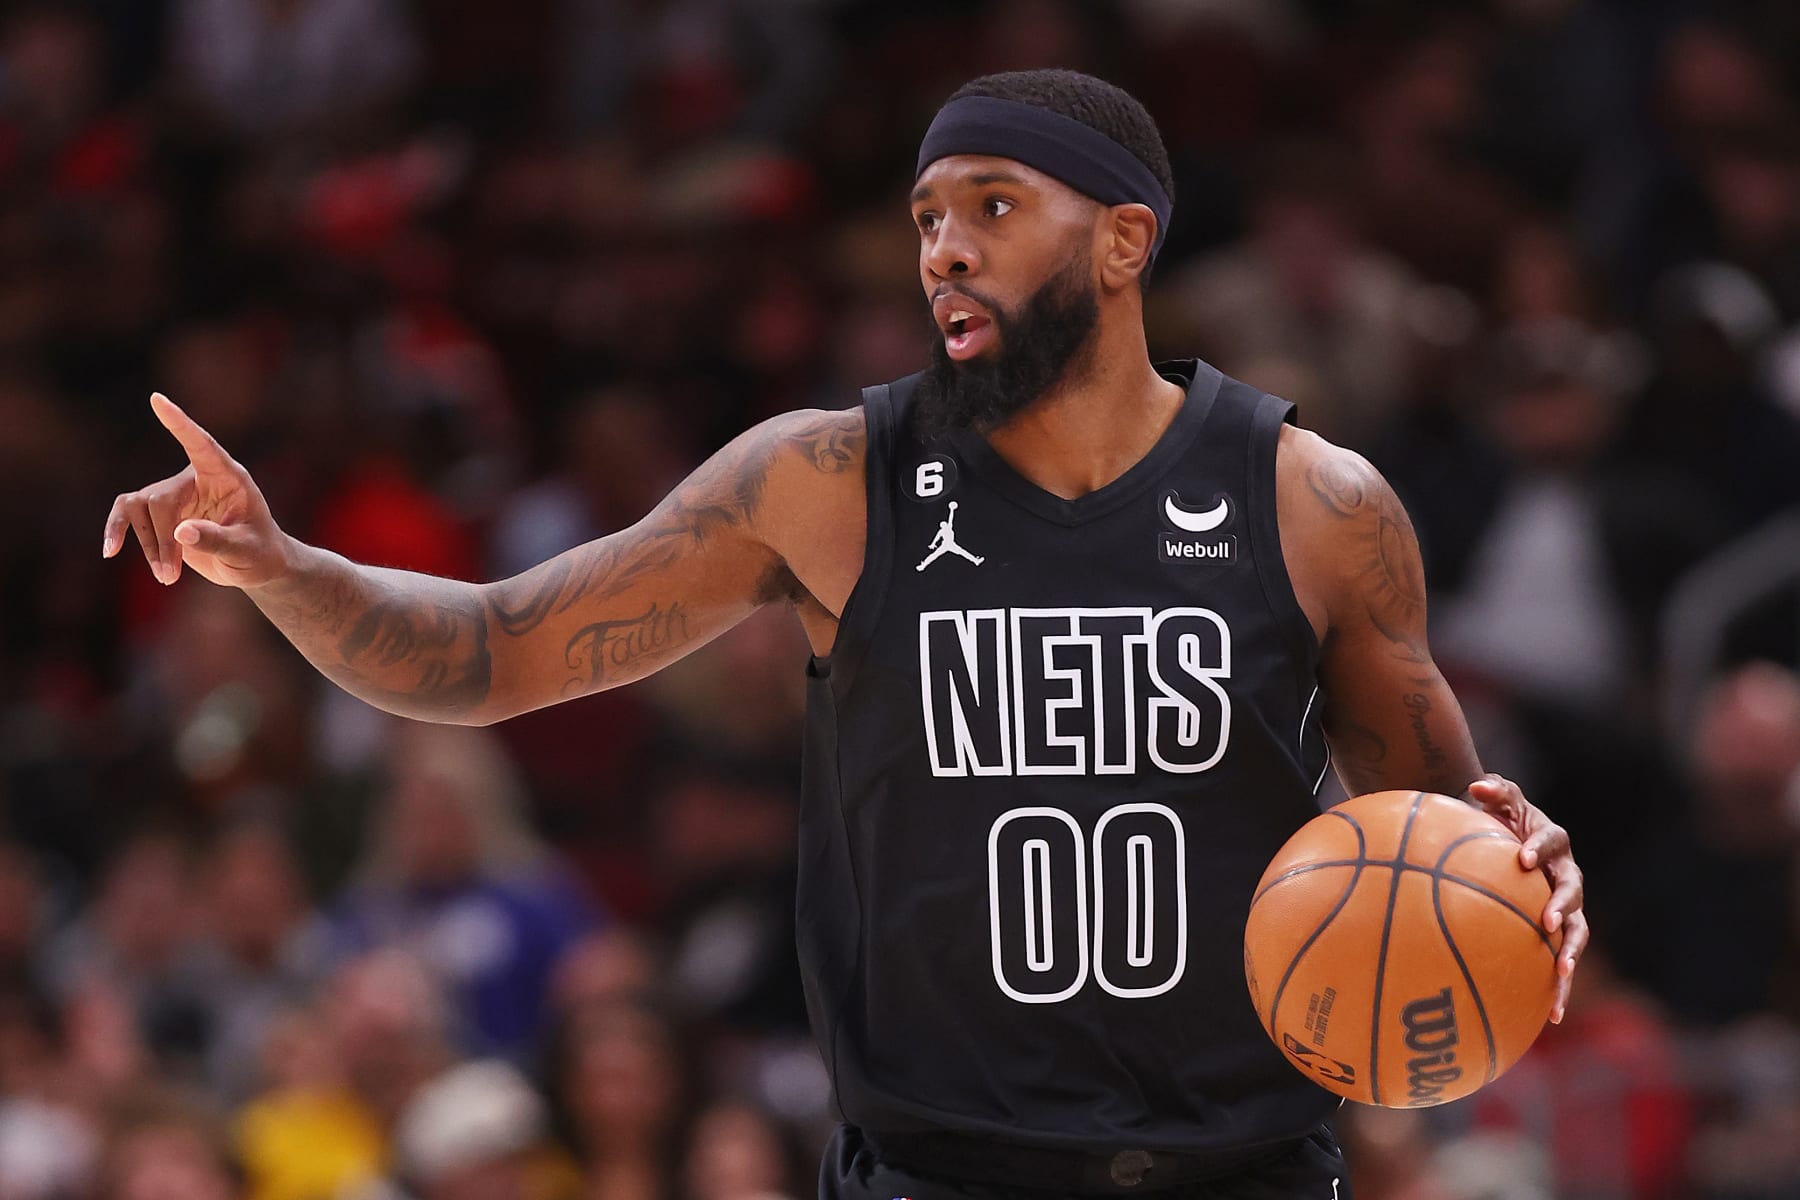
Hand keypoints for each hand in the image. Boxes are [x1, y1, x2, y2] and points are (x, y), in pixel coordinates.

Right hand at [101, 393, 289, 588]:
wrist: (255, 565)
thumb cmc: (260, 553)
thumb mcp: (247, 551)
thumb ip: (218, 541)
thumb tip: (181, 532)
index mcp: (228, 477)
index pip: (202, 444)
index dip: (180, 423)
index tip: (157, 400)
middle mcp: (199, 478)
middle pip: (160, 499)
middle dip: (161, 539)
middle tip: (169, 575)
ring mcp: (177, 493)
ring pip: (140, 508)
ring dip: (147, 544)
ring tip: (166, 577)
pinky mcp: (161, 512)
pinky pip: (129, 513)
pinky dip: (118, 531)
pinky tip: (110, 551)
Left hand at [1464, 773, 1587, 1023]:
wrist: (1506, 839)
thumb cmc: (1498, 818)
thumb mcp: (1497, 800)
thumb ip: (1492, 791)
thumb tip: (1474, 785)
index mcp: (1553, 841)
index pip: (1552, 840)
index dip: (1540, 848)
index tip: (1523, 859)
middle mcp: (1567, 874)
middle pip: (1574, 890)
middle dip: (1563, 906)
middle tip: (1549, 920)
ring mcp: (1567, 907)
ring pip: (1576, 933)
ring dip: (1570, 953)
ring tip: (1559, 977)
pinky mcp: (1558, 934)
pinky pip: (1560, 961)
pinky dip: (1557, 988)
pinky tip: (1550, 1018)